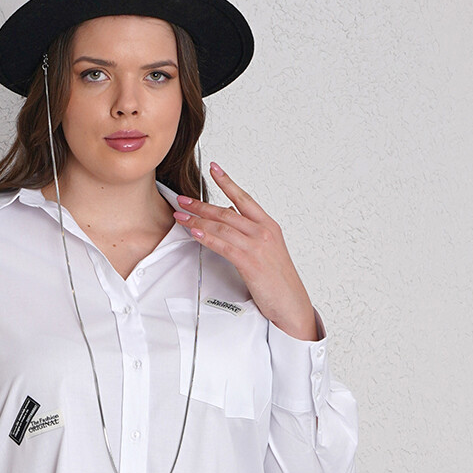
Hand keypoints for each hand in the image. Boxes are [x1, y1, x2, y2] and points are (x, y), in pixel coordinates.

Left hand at [172, 163, 317, 340]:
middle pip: (227, 212)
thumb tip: (233, 219)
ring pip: (222, 227)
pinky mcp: (250, 262)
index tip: (214, 168)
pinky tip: (195, 232)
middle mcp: (263, 231)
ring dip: (198, 220)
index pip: (244, 198)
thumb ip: (251, 234)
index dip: (227, 182)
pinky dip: (207, 238)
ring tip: (181, 216)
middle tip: (183, 199)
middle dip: (201, 204)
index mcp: (269, 226)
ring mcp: (257, 246)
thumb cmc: (279, 282)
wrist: (292, 304)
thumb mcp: (268, 251)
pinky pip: (223, 245)